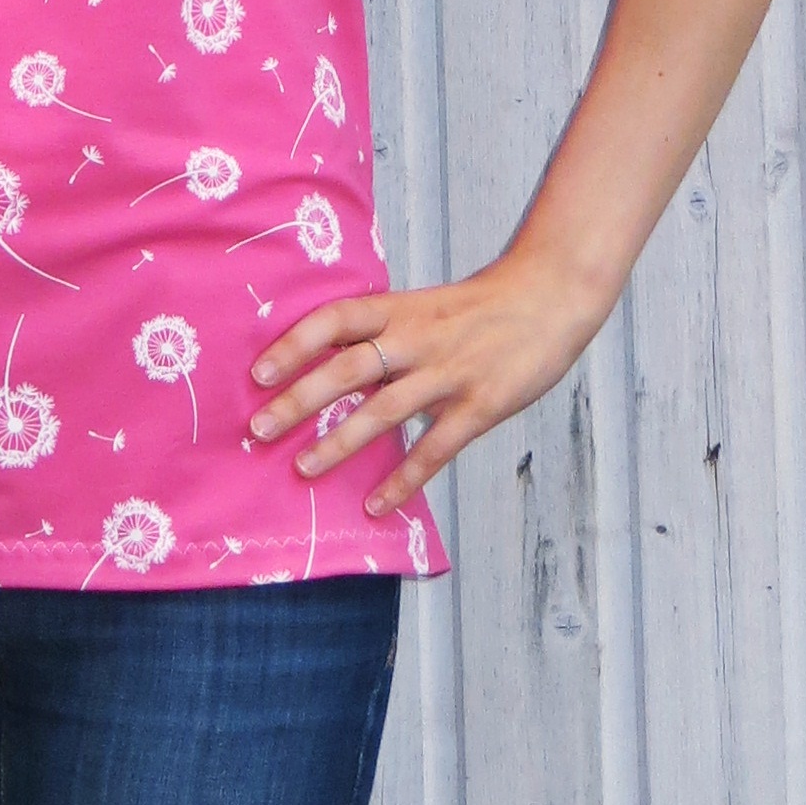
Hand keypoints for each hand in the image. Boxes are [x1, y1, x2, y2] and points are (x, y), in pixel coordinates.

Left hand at [245, 248, 606, 516]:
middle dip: (299, 401)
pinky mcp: (479, 406)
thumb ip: (380, 332)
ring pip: (383, 412)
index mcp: (398, 309)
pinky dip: (404, 479)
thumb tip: (323, 360)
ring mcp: (448, 373)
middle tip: (259, 431)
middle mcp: (416, 339)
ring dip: (339, 443)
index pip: (334, 320)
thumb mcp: (421, 305)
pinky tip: (377, 505)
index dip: (294, 345)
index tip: (257, 374)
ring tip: (302, 469)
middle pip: (347, 369)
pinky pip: (434, 448)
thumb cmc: (477, 306)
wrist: (548, 299)